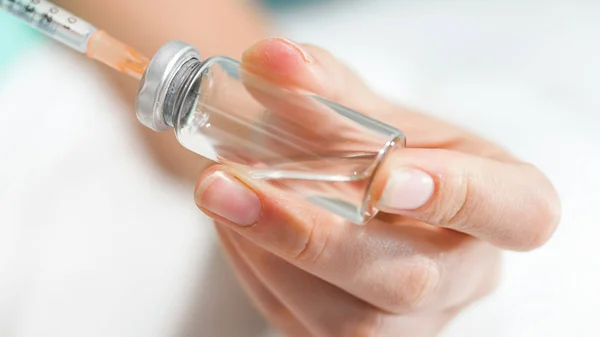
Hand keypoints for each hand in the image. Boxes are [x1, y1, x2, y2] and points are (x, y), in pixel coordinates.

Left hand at [193, 38, 560, 336]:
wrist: (349, 185)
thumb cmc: (376, 144)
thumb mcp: (362, 106)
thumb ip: (320, 84)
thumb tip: (268, 62)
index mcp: (503, 202)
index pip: (518, 214)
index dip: (461, 199)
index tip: (383, 174)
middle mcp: (466, 274)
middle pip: (412, 282)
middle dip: (313, 237)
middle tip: (231, 184)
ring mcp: (416, 321)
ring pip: (353, 322)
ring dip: (271, 255)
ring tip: (223, 195)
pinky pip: (308, 328)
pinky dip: (259, 272)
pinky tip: (235, 226)